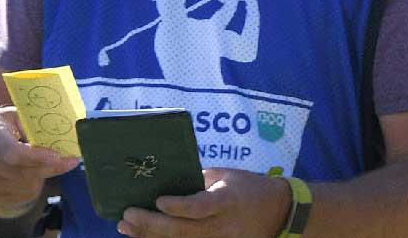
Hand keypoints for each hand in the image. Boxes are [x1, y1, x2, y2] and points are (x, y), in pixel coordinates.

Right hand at [0, 106, 79, 214]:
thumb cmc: (6, 125)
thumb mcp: (19, 115)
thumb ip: (38, 125)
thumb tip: (65, 138)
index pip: (13, 152)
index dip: (38, 157)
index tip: (59, 155)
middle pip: (22, 172)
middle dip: (51, 167)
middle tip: (72, 160)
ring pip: (27, 186)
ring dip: (45, 175)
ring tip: (46, 161)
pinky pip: (24, 196)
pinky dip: (37, 185)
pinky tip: (35, 172)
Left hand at [116, 167, 289, 237]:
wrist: (280, 213)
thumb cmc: (250, 187)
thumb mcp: (228, 176)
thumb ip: (199, 181)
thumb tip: (166, 182)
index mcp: (228, 201)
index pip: (200, 207)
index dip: (178, 206)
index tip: (157, 200)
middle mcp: (222, 226)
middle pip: (182, 231)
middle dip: (151, 225)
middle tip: (128, 215)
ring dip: (150, 236)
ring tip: (127, 227)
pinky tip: (145, 237)